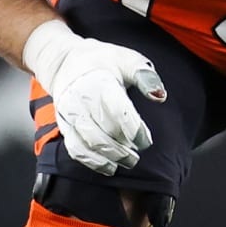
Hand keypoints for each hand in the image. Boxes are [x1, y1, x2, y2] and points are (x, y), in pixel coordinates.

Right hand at [24, 20, 167, 175]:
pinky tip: (109, 167)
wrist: (67, 62)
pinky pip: (76, 149)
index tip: (146, 141)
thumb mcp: (128, 60)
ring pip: (89, 144)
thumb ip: (146, 77)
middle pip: (103, 133)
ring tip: (128, 162)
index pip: (118, 113)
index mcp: (98, 82)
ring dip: (110, 158)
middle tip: (138, 155)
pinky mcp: (64, 125)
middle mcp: (80, 100)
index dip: (135, 131)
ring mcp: (70, 114)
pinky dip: (93, 162)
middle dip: (123, 149)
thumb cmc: (105, 62)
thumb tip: (160, 96)